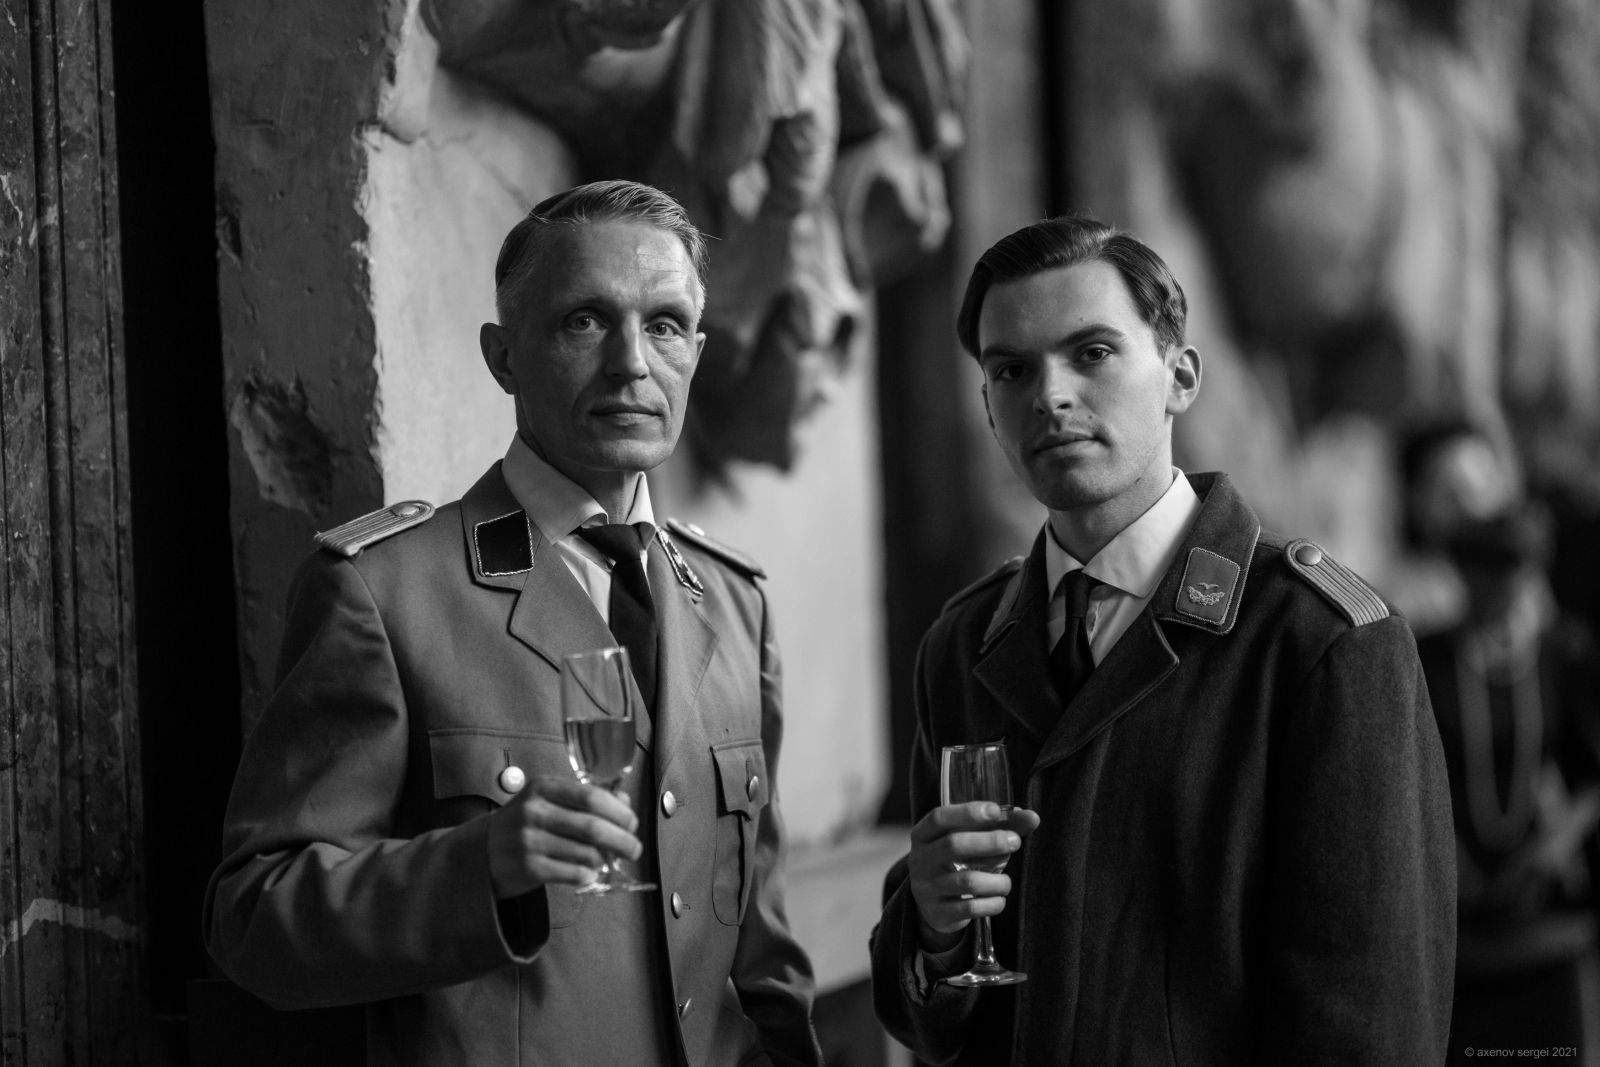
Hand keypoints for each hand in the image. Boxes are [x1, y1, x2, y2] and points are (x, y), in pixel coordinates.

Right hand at [486, 775, 641, 898]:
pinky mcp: (528, 867)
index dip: (619, 811)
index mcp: (543, 788)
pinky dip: (587, 875)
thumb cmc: (524, 824)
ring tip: (604, 861)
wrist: (482, 853)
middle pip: (593, 826)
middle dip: (622, 840)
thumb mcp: (548, 801)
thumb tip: (624, 802)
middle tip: (634, 849)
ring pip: (586, 852)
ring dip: (603, 859)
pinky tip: (588, 873)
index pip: (591, 796)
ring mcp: (529, 840)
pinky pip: (572, 873)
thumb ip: (585, 798)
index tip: (632, 823)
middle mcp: (534, 811)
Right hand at [906, 802, 1039, 949]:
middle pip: (953, 845)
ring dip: (997, 881)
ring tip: (1006, 882)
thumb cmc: (958, 862)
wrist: (934, 905)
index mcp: (924, 835)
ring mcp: (926, 887)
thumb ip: (1001, 826)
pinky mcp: (937, 912)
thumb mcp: (970, 841)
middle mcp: (920, 859)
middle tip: (1015, 841)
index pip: (939, 818)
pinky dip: (993, 902)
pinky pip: (971, 908)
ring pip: (967, 882)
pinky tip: (999, 898)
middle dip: (989, 842)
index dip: (967, 812)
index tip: (996, 810)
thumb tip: (1032, 817)